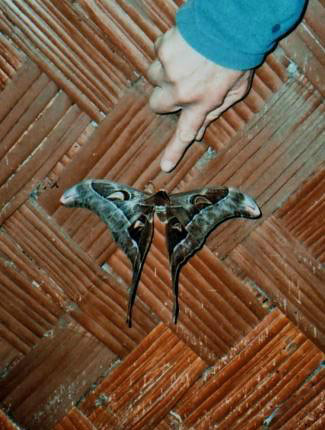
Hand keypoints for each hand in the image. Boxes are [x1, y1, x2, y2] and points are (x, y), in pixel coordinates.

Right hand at [147, 27, 253, 171]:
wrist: (233, 24)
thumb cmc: (238, 56)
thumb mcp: (235, 90)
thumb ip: (215, 111)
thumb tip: (199, 132)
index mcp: (201, 103)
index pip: (185, 133)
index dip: (174, 152)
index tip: (165, 166)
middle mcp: (181, 91)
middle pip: (156, 104)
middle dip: (165, 97)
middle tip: (179, 86)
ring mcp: (169, 70)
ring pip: (153, 78)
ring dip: (164, 73)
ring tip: (184, 61)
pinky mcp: (163, 49)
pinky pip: (157, 53)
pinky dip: (166, 51)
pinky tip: (183, 45)